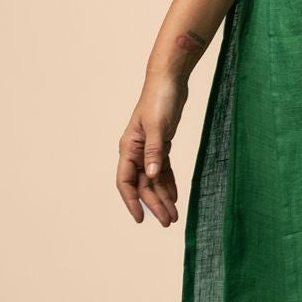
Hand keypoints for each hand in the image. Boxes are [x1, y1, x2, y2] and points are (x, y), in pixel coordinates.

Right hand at [117, 70, 187, 225]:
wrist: (170, 80)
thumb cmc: (160, 99)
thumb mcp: (158, 126)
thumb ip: (154, 152)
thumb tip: (151, 176)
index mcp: (129, 148)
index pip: (126, 182)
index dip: (132, 202)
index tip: (141, 218)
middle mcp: (136, 151)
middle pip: (143, 184)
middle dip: (155, 204)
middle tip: (169, 221)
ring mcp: (148, 148)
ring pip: (154, 179)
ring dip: (163, 197)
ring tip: (173, 215)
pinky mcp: (161, 144)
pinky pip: (162, 169)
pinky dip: (168, 183)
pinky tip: (175, 196)